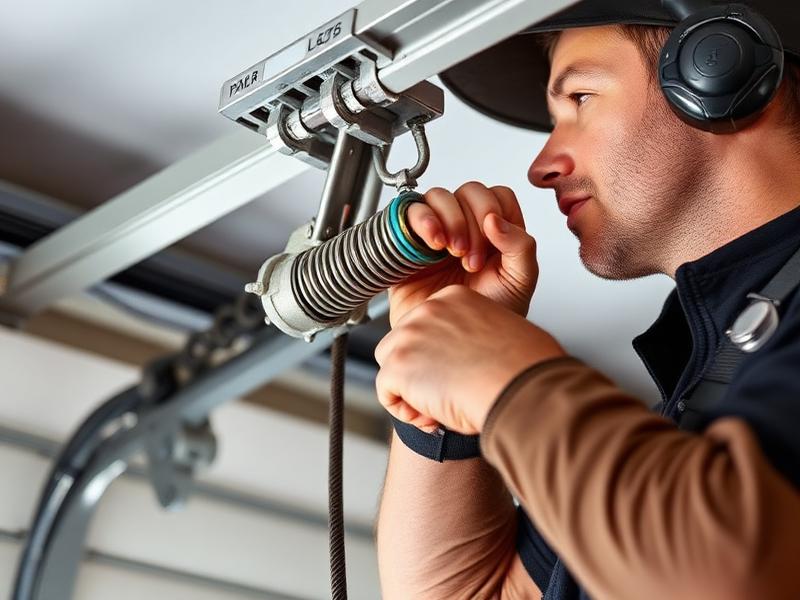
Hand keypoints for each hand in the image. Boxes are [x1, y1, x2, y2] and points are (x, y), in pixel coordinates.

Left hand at [375, 285, 565, 434]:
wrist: (521, 389)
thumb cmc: (522, 371)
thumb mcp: (500, 336)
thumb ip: (473, 337)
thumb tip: (466, 357)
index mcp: (454, 298)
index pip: (427, 326)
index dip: (437, 357)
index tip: (460, 375)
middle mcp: (428, 309)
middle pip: (403, 343)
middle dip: (419, 372)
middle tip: (448, 396)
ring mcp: (409, 335)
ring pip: (391, 366)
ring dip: (409, 391)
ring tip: (439, 409)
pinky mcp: (398, 364)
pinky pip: (386, 391)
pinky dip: (404, 411)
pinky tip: (432, 419)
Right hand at [389, 182, 537, 328]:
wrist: (452, 347)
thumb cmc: (485, 319)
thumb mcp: (519, 282)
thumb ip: (521, 247)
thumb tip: (496, 219)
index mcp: (496, 233)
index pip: (498, 196)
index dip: (495, 212)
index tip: (492, 245)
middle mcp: (466, 227)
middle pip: (468, 191)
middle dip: (472, 221)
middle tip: (470, 260)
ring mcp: (436, 233)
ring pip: (438, 196)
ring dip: (448, 218)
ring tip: (449, 250)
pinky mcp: (409, 243)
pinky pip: (409, 213)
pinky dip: (422, 219)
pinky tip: (431, 243)